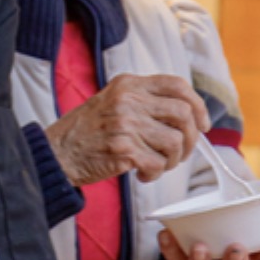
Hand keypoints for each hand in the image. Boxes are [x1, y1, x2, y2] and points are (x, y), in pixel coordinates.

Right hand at [46, 74, 207, 185]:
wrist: (57, 152)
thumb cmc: (86, 131)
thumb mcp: (113, 101)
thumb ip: (144, 101)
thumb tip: (188, 116)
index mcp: (128, 84)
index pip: (177, 85)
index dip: (198, 105)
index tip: (203, 124)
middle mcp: (129, 100)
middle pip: (183, 114)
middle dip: (191, 139)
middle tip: (181, 153)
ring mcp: (126, 124)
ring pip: (175, 142)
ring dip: (172, 161)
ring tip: (157, 165)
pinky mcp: (123, 150)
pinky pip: (157, 165)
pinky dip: (155, 175)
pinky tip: (142, 175)